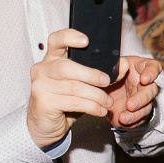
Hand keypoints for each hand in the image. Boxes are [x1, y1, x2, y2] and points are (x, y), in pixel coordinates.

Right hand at [27, 28, 112, 146]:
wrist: (46, 125)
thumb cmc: (66, 100)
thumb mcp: (83, 84)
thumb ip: (101, 73)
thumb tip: (123, 65)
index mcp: (51, 58)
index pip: (56, 40)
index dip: (70, 37)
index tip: (86, 41)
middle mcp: (42, 69)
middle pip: (67, 67)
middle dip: (91, 74)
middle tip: (107, 82)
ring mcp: (40, 86)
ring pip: (73, 87)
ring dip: (96, 95)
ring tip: (107, 102)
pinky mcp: (43, 103)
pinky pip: (73, 102)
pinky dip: (91, 107)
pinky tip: (100, 110)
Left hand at [106, 56, 161, 128]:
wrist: (101, 95)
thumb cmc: (108, 77)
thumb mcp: (108, 70)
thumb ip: (114, 68)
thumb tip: (119, 69)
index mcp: (138, 68)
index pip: (152, 66)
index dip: (152, 72)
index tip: (144, 79)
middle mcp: (143, 84)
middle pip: (151, 90)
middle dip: (142, 98)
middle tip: (130, 105)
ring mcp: (142, 99)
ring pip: (146, 107)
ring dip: (136, 114)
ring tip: (123, 118)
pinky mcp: (137, 112)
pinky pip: (139, 118)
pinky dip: (131, 121)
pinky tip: (122, 121)